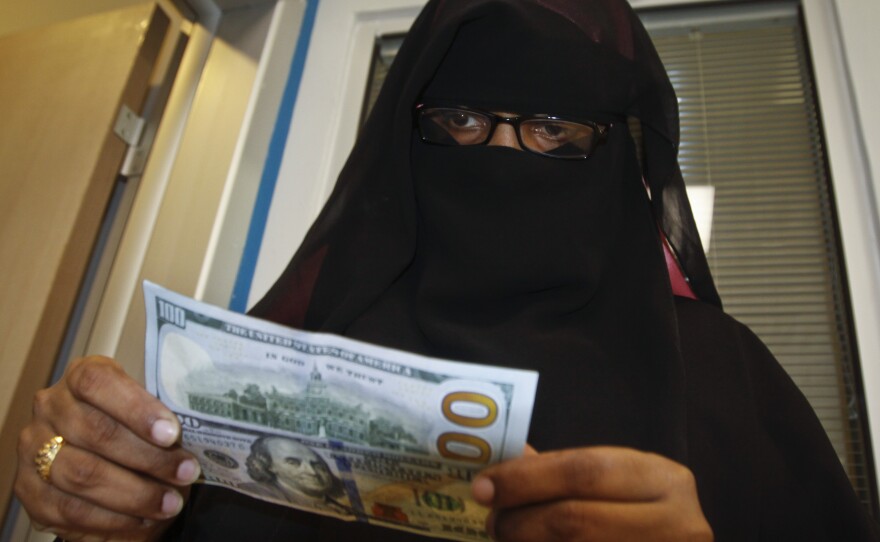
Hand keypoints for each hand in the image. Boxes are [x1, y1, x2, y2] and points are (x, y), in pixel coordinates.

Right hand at [15, 356, 199, 540]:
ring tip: (171, 502)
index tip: (172, 433)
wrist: (103, 469)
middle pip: (96, 433)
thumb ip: (162, 418)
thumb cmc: (134, 433)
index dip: (136, 407)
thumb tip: (203, 428)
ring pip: (84, 474)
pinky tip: (144, 519)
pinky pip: (72, 509)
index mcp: (80, 377)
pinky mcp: (30, 490)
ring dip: (135, 493)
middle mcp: (51, 407)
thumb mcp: (149, 415)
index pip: (98, 382)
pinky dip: (114, 518)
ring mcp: (35, 449)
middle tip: (186, 472)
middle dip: (149, 458)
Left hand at [472, 446, 712, 541]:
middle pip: (576, 520)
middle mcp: (677, 526)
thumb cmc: (641, 513)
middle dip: (521, 520)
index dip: (526, 479)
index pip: (583, 471)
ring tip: (507, 536)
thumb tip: (497, 471)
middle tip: (492, 521)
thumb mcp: (616, 483)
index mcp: (665, 481)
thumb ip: (562, 474)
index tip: (484, 486)